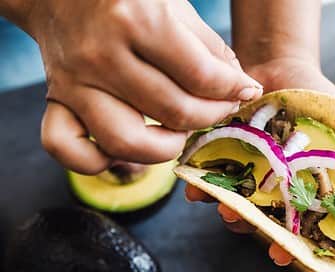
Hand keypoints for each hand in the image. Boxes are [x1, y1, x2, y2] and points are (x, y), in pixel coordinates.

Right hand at [25, 0, 262, 173]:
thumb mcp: (174, 5)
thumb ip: (210, 47)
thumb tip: (242, 87)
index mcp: (137, 20)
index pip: (201, 77)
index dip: (234, 89)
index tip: (246, 90)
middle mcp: (102, 55)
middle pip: (174, 113)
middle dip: (212, 116)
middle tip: (222, 108)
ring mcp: (75, 83)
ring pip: (127, 142)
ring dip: (166, 147)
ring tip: (180, 130)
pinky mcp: (56, 101)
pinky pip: (68, 150)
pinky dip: (98, 161)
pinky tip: (127, 146)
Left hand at [185, 58, 334, 267]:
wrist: (280, 67)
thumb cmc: (319, 101)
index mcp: (304, 192)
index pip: (300, 229)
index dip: (292, 246)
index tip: (283, 256)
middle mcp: (274, 192)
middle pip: (263, 223)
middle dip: (253, 229)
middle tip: (246, 227)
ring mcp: (247, 178)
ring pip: (235, 205)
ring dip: (227, 210)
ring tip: (223, 207)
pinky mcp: (222, 160)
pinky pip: (209, 179)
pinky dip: (200, 185)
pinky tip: (195, 187)